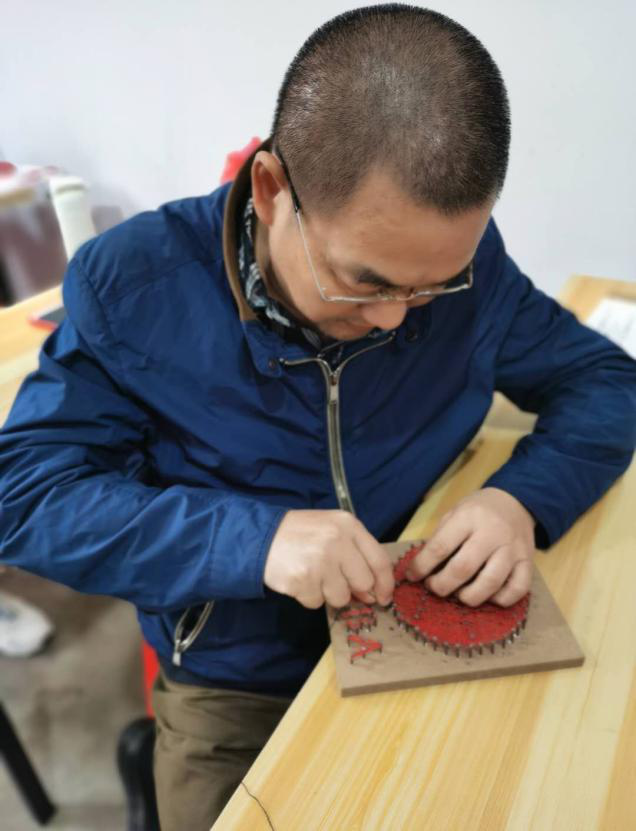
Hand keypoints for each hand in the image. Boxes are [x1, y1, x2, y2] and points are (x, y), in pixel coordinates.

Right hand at [264, 509, 394, 609]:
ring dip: (329, 593)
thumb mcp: (332, 529)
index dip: (386, 583)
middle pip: (364, 582)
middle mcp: (337, 541)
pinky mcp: (303, 580)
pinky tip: (300, 580)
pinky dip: (309, 596)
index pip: (379, 560)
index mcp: (348, 525)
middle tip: (338, 585)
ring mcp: (320, 561)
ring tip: (314, 576)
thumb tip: (372, 592)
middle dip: (355, 590)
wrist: (262, 537)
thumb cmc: (301, 533)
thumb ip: (355, 553)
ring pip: (341, 597)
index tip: (384, 597)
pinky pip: (317, 602)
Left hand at [405, 487, 535, 606]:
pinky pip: (517, 589)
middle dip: (442, 585)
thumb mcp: (454, 513)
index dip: (421, 566)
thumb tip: (421, 569)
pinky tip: (488, 595)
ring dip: (469, 596)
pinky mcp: (529, 561)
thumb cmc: (478, 510)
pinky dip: (500, 600)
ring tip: (459, 594)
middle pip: (463, 568)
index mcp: (469, 517)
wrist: (516, 501)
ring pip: (491, 583)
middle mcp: (492, 532)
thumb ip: (440, 538)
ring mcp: (513, 548)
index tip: (412, 576)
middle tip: (434, 587)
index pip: (440, 547)